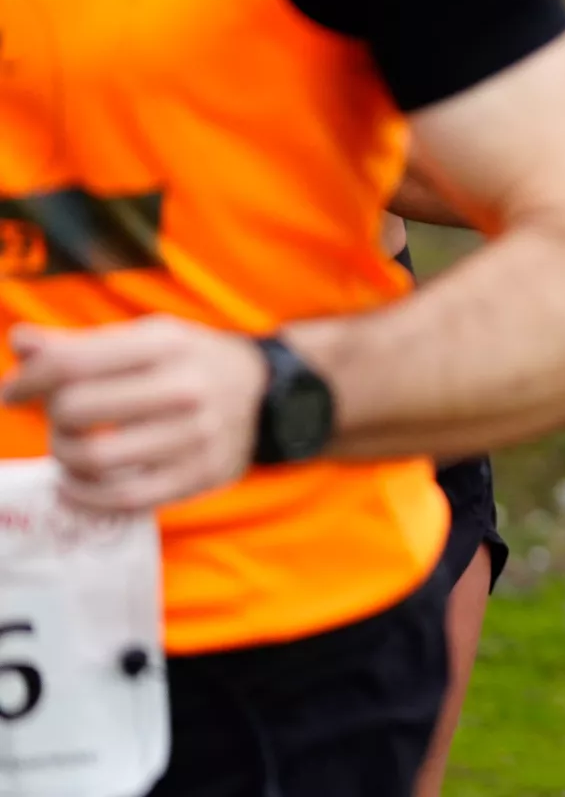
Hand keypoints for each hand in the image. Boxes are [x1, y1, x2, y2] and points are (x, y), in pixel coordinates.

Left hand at [3, 319, 268, 513]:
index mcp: (166, 343)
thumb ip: (80, 343)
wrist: (267, 393)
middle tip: (61, 419)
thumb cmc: (190, 361)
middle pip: (76, 410)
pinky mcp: (200, 476)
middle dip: (53, 417)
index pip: (72, 363)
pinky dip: (82, 496)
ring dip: (64, 456)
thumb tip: (20, 341)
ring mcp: (196, 436)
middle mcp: (185, 388)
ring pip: (94, 459)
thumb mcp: (145, 338)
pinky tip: (74, 484)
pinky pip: (122, 499)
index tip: (14, 392)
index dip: (28, 380)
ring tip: (70, 448)